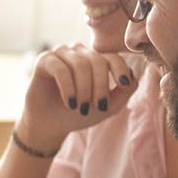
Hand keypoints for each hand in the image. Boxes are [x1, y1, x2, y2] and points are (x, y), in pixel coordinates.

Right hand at [17, 44, 137, 152]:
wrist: (50, 125)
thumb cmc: (78, 114)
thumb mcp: (106, 107)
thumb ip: (123, 92)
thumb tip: (133, 77)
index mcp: (95, 60)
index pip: (112, 57)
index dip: (120, 69)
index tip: (123, 84)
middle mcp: (79, 53)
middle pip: (97, 61)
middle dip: (100, 86)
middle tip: (98, 107)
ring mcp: (61, 54)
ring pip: (80, 64)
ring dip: (84, 89)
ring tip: (81, 108)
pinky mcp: (45, 60)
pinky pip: (60, 69)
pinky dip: (68, 87)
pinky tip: (70, 102)